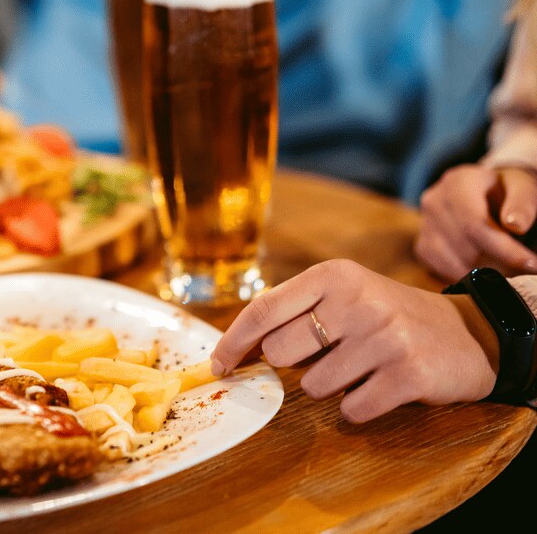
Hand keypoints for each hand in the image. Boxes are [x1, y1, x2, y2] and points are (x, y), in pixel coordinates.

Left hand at [209, 260, 497, 422]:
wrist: (467, 333)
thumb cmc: (385, 316)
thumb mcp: (342, 295)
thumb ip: (292, 313)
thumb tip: (235, 350)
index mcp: (333, 275)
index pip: (264, 309)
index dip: (234, 341)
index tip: (218, 366)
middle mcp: (357, 300)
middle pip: (282, 352)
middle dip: (292, 366)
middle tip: (323, 357)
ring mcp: (385, 336)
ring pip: (315, 386)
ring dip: (330, 386)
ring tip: (360, 367)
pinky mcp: (408, 374)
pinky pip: (352, 408)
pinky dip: (358, 407)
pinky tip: (379, 387)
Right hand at [416, 164, 536, 281]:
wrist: (482, 191)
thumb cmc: (506, 189)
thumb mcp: (522, 187)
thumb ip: (523, 202)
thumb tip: (516, 225)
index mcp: (457, 183)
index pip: (475, 225)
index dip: (505, 250)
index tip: (532, 265)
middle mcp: (434, 203)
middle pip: (466, 248)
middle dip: (501, 266)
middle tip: (528, 273)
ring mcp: (424, 227)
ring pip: (455, 264)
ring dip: (488, 276)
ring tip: (513, 272)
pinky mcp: (423, 247)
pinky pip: (446, 272)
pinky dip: (471, 278)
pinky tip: (490, 271)